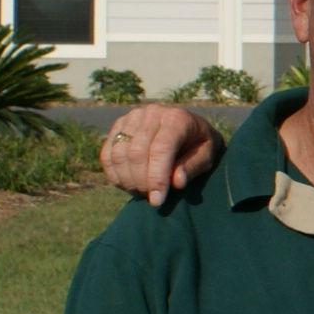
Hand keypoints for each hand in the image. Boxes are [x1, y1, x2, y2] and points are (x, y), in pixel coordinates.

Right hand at [100, 105, 224, 205]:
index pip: (160, 149)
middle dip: (141, 182)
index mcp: (176, 118)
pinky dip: (114, 175)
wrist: (189, 127)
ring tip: (141, 192)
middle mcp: (152, 113)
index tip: (157, 201)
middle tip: (151, 198)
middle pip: (136, 153)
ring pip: (118, 154)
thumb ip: (192, 167)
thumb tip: (176, 182)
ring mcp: (132, 117)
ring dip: (127, 180)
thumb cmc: (200, 145)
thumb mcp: (207, 156)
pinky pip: (107, 154)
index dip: (157, 178)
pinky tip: (128, 184)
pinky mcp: (118, 126)